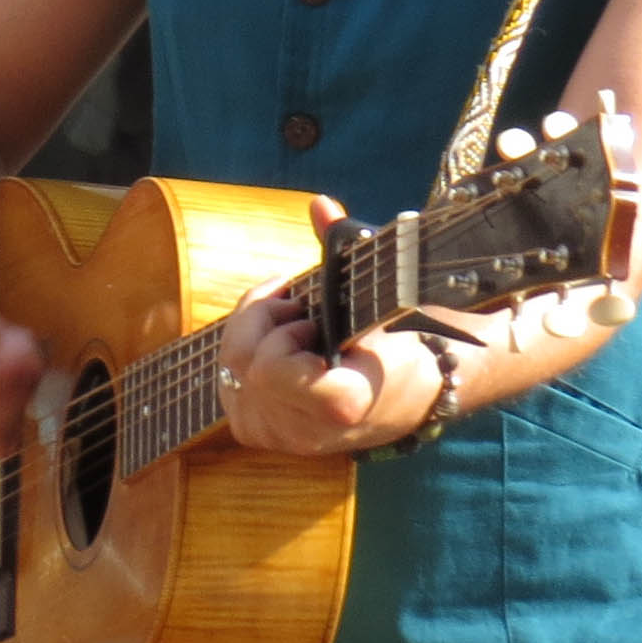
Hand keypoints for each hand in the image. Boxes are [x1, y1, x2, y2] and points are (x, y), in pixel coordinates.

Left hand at [212, 198, 444, 455]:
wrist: (414, 388)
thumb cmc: (401, 338)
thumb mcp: (382, 294)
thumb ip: (346, 250)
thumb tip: (320, 205)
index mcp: (341, 405)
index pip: (270, 369)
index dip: (285, 332)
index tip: (317, 319)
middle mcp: (305, 432)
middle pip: (242, 361)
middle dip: (267, 321)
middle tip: (302, 308)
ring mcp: (281, 438)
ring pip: (229, 367)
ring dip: (257, 332)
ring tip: (296, 322)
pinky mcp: (262, 433)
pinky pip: (228, 381)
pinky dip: (246, 349)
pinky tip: (276, 337)